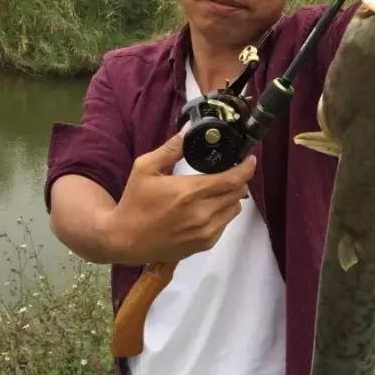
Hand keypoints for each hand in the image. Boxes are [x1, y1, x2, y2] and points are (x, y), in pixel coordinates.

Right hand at [100, 132, 255, 264]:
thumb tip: (189, 130)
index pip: (231, 179)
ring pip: (234, 210)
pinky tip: (206, 209)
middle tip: (231, 172)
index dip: (246, 168)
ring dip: (231, 198)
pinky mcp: (204, 244)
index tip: (250, 159)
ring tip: (216, 191)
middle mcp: (201, 214)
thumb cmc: (134, 202)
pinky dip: (222, 214)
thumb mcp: (145, 168)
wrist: (124, 240)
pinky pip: (224, 225)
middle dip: (239, 181)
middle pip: (237, 194)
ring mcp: (205, 232)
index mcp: (188, 192)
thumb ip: (170, 149)